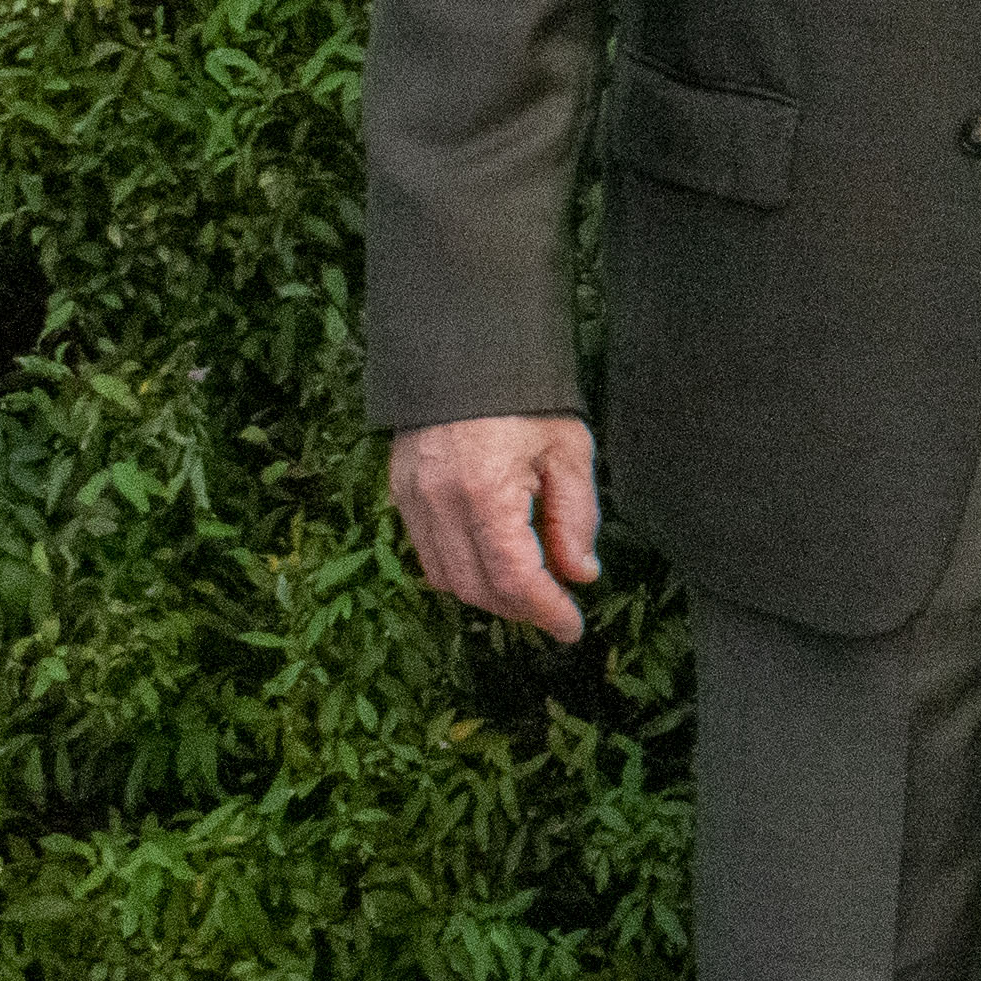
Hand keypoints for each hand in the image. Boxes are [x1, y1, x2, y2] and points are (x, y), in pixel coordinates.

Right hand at [387, 414, 601, 641]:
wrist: (465, 353)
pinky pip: (427, 554)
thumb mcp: (569, 451)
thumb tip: (580, 574)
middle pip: (477, 587)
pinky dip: (460, 572)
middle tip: (556, 611)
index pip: (515, 578)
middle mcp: (439, 504)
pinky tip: (492, 566)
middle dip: (520, 609)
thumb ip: (576, 517)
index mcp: (485, 493)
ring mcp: (412, 500)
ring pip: (445, 578)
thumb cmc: (526, 397)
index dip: (546, 611)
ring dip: (489, 596)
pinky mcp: (400, 494)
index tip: (572, 628)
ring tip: (530, 591)